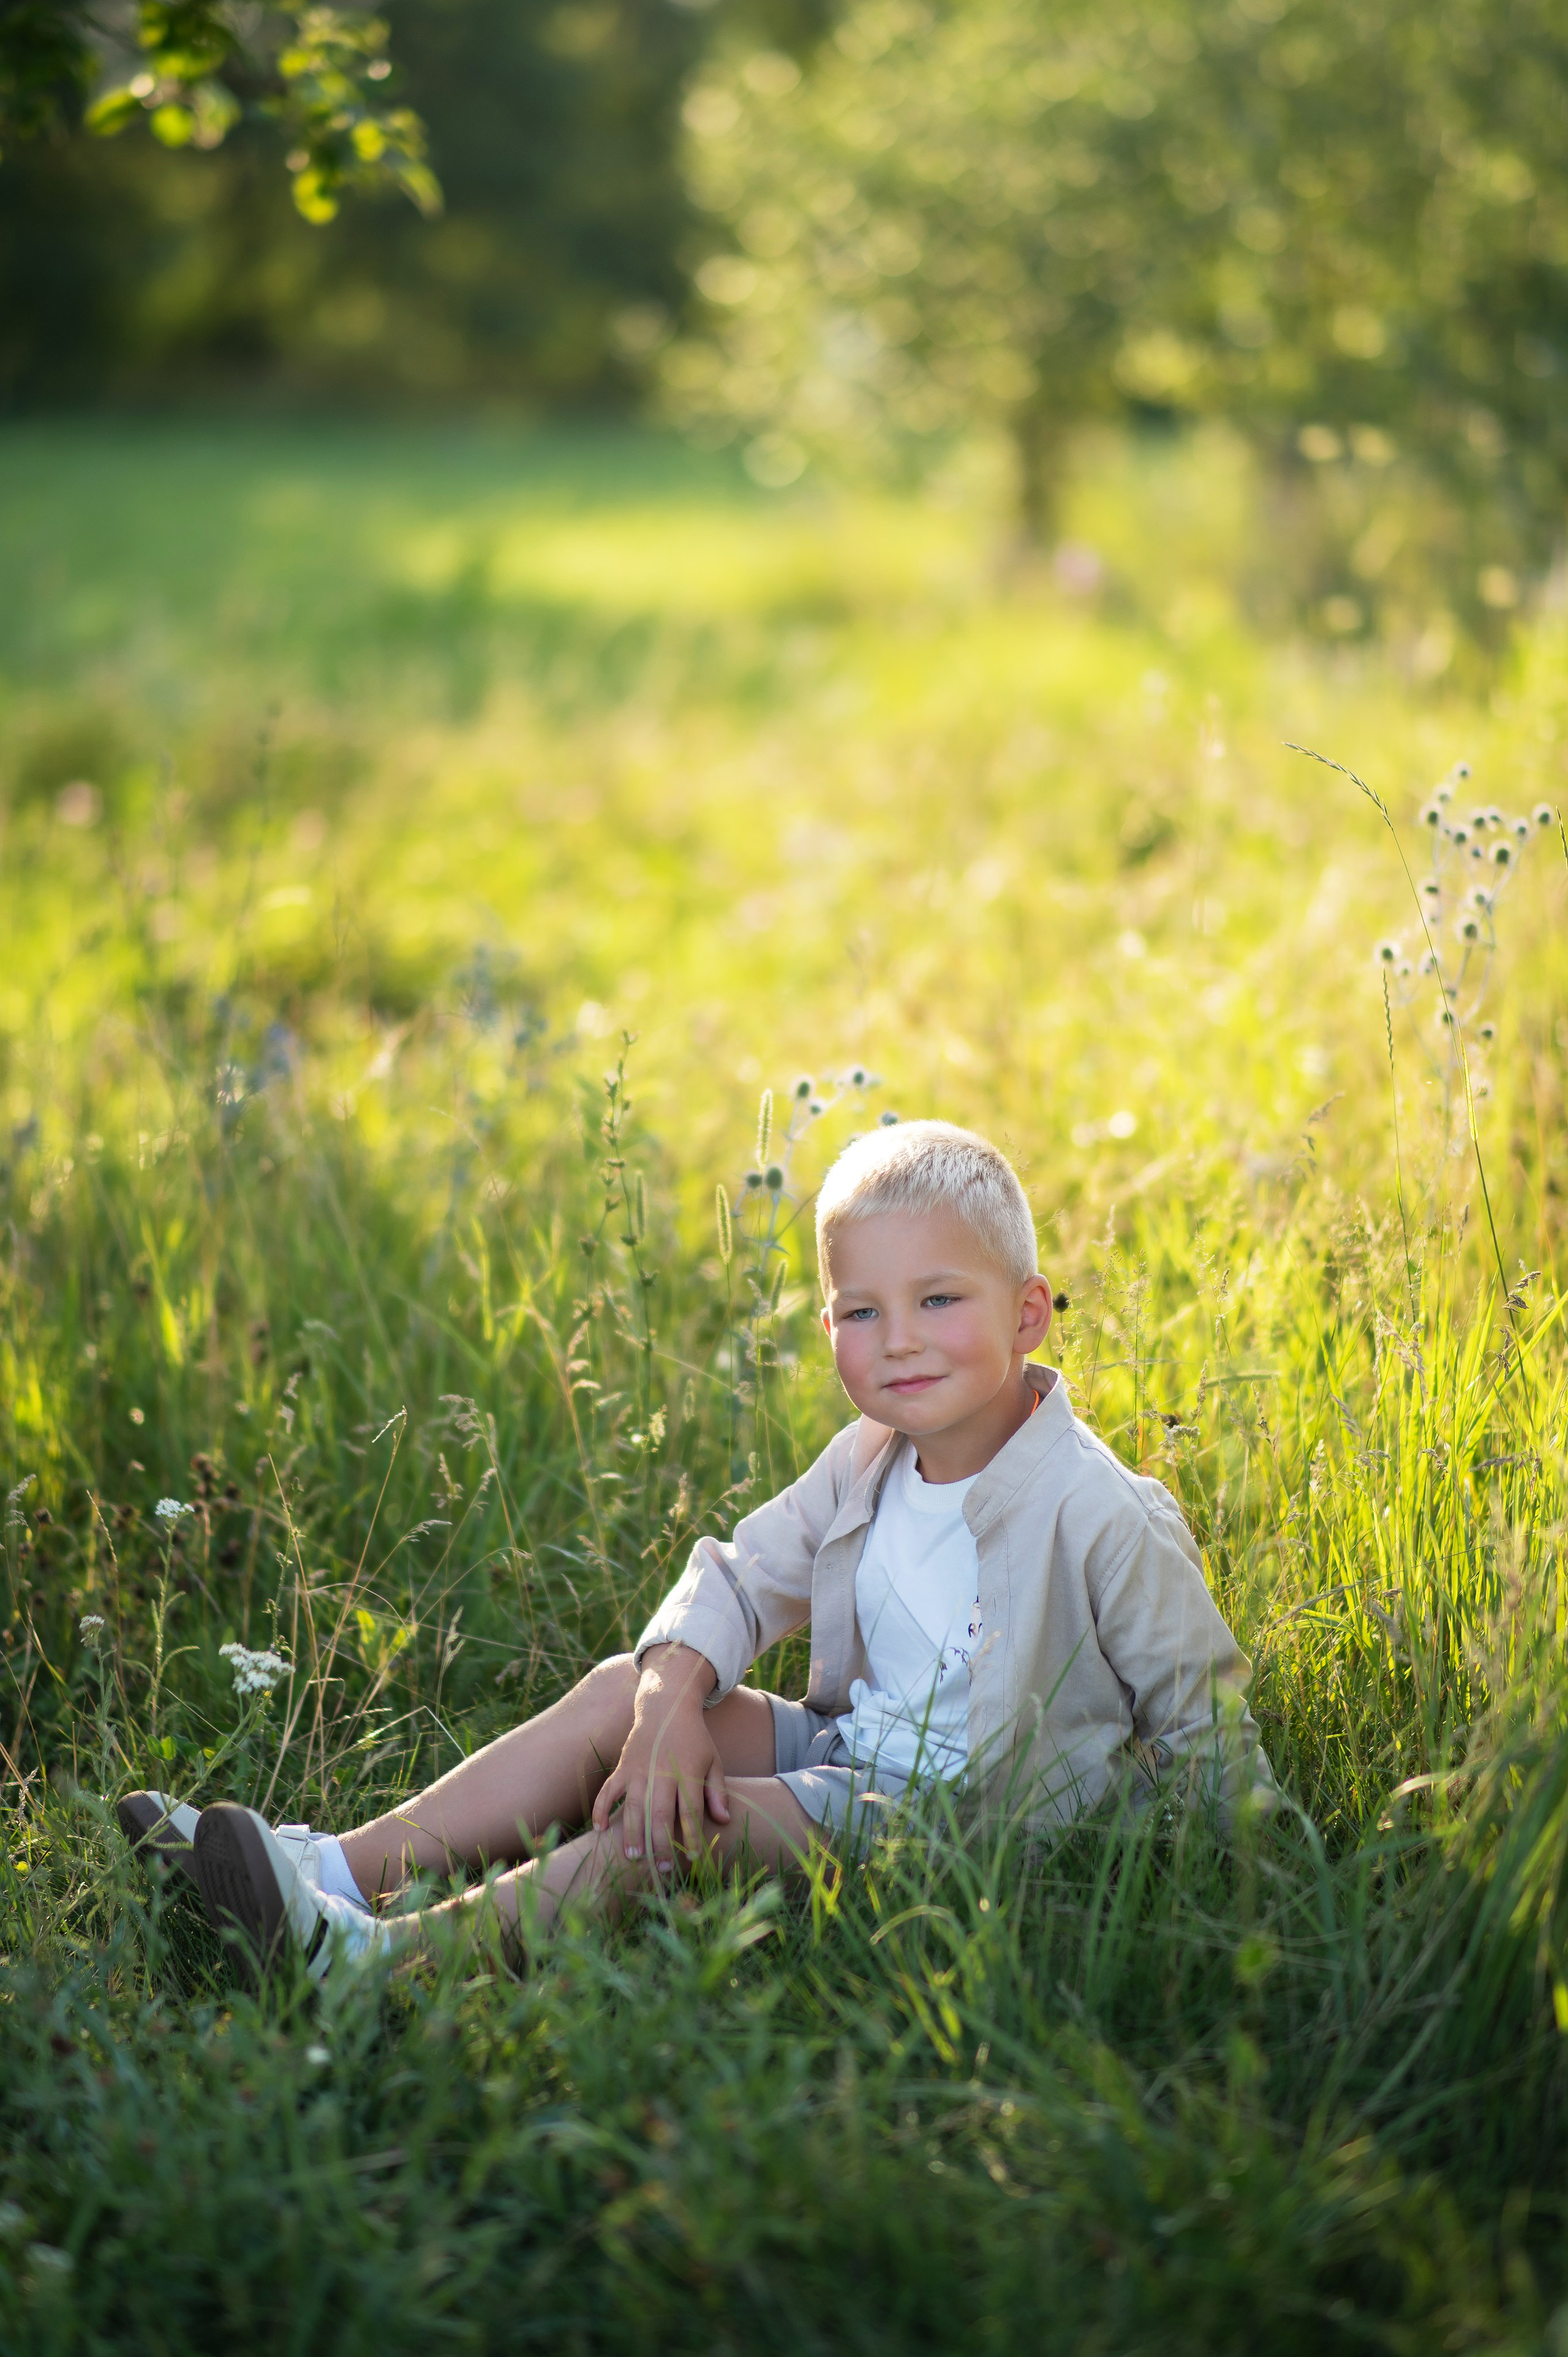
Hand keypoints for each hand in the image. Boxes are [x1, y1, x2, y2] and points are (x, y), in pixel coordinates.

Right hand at [591, 1644, 726, 1877]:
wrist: (666, 1705)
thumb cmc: (694, 1739)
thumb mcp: (713, 1761)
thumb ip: (718, 1791)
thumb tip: (723, 1820)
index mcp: (687, 1773)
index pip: (690, 1812)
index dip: (692, 1837)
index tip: (695, 1858)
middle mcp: (661, 1773)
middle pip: (660, 1814)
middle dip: (661, 1844)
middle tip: (663, 1868)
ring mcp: (638, 1770)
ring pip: (633, 1807)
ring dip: (633, 1834)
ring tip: (634, 1858)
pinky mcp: (622, 1767)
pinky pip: (608, 1791)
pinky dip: (601, 1809)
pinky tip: (600, 1830)